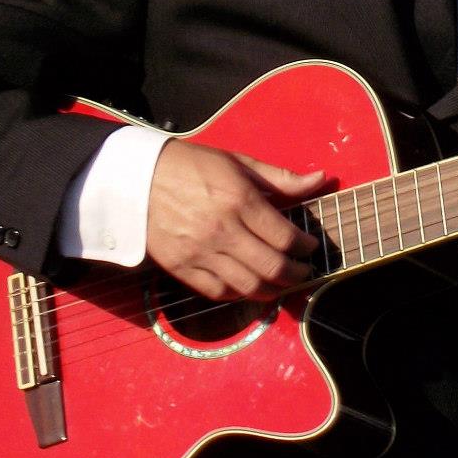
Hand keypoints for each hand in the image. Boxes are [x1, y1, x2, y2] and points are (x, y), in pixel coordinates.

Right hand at [145, 139, 323, 300]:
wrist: (136, 177)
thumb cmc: (192, 166)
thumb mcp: (239, 163)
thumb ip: (281, 178)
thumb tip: (320, 179)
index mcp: (240, 201)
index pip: (285, 237)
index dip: (305, 247)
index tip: (310, 247)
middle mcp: (223, 230)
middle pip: (272, 267)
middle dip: (297, 274)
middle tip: (305, 272)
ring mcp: (200, 252)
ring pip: (248, 286)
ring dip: (273, 290)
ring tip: (283, 284)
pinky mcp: (181, 268)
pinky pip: (218, 292)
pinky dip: (239, 294)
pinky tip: (250, 287)